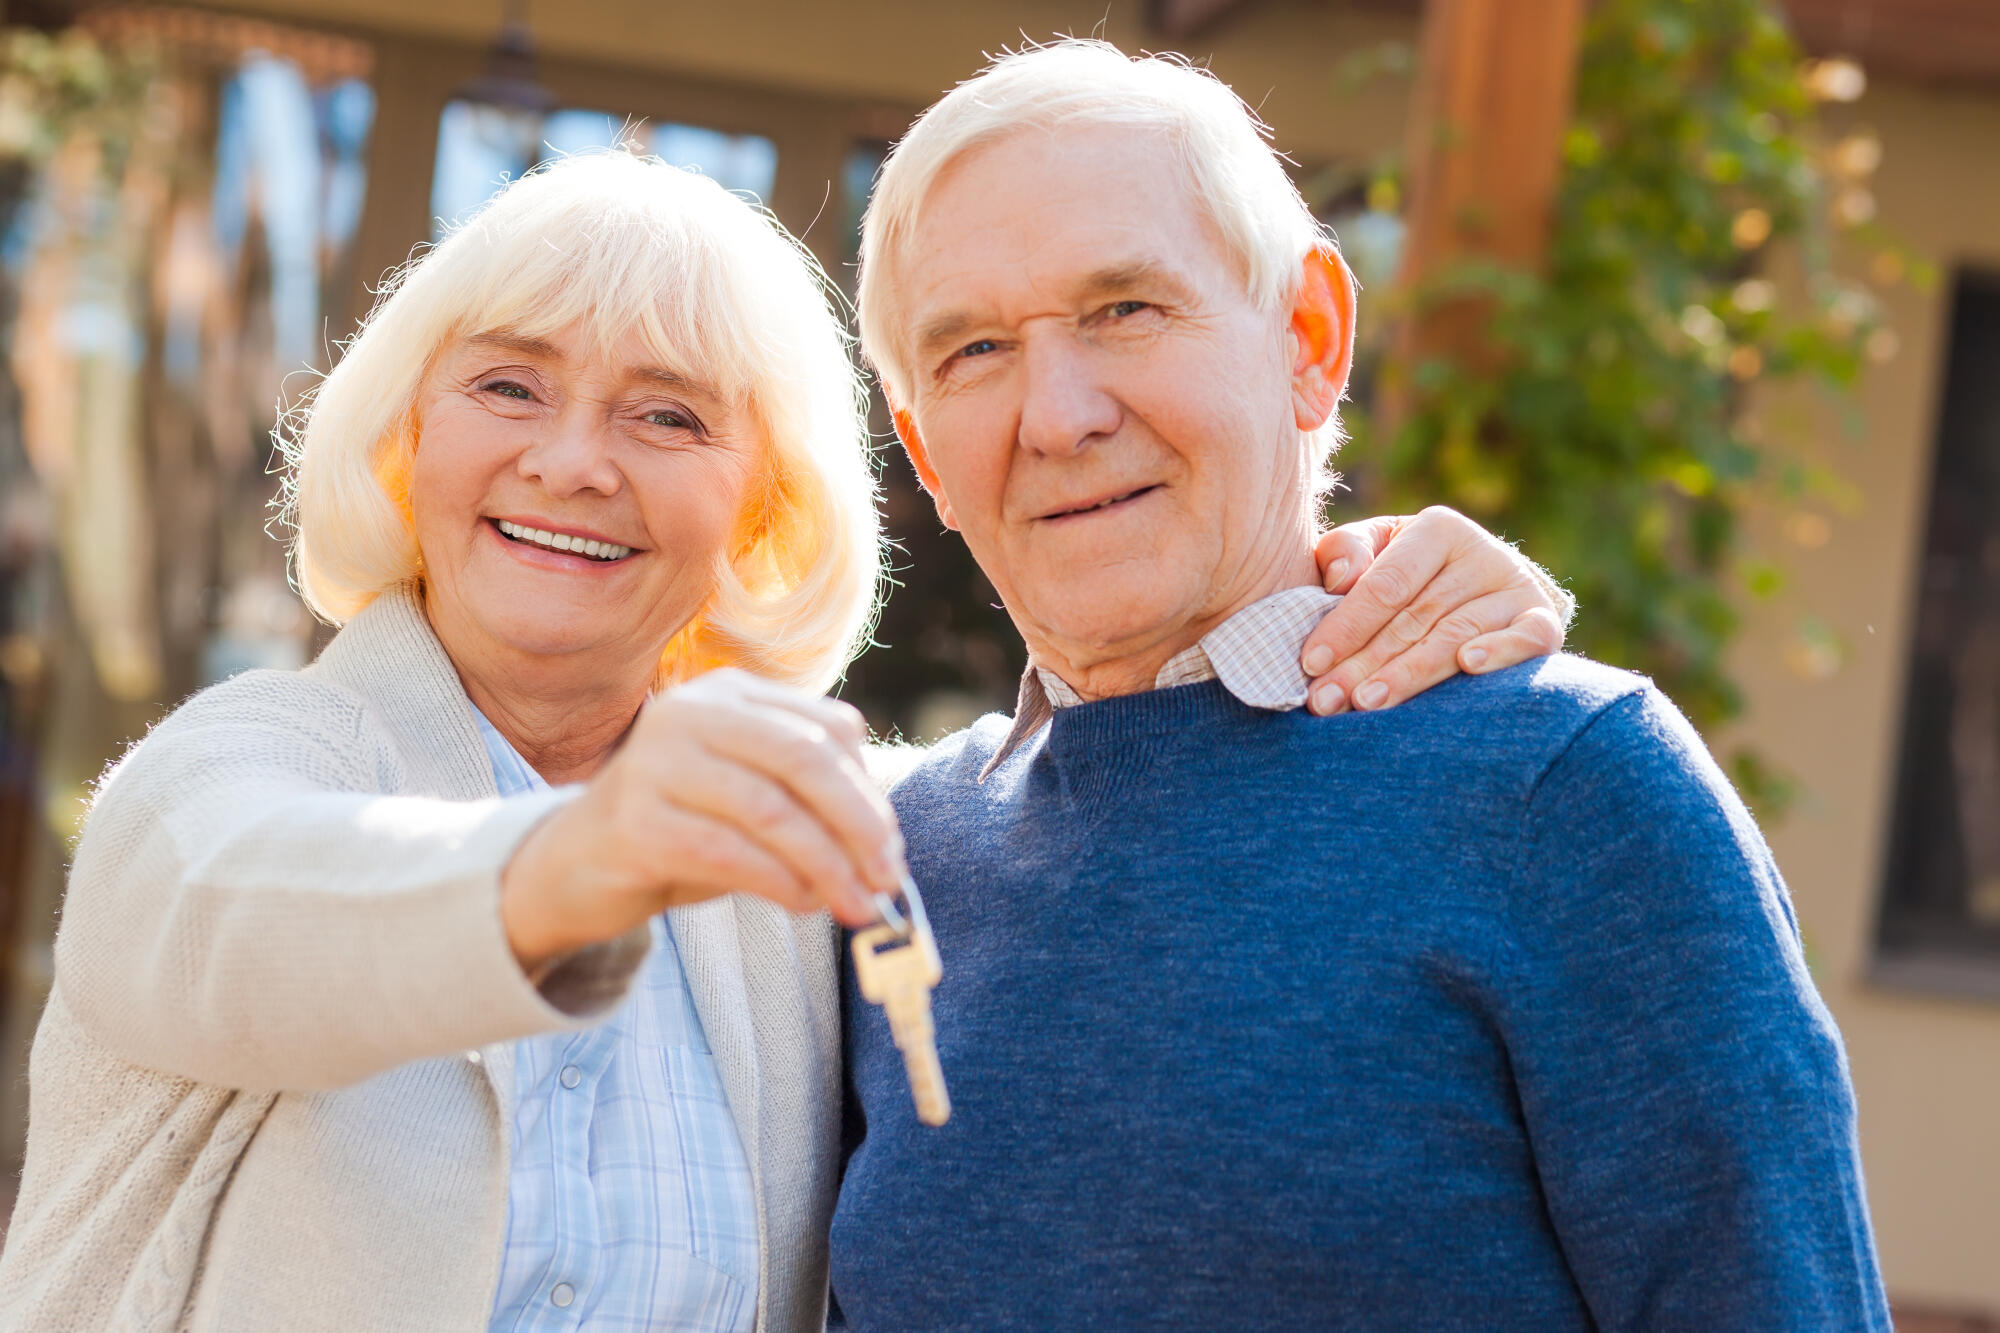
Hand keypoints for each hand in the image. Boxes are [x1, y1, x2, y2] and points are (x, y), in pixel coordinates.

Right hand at [500, 669, 901, 972]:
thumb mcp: (749, 796)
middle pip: (804, 759)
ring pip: (771, 810)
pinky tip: (802, 903)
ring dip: (827, 866)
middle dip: (859, 824)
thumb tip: (885, 849)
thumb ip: (807, 800)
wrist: (576, 866)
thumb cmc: (682, 830)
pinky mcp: (635, 820)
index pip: (826, 728)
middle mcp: (690, 712)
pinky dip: (779, 882)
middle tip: (890, 878)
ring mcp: (655, 762)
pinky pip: (729, 852)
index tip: (893, 847)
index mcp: (730, 694)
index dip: (870, 791)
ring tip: (856, 906)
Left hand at [1300, 506, 1569, 715]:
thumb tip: (1339, 578)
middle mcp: (1482, 552)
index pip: (1384, 585)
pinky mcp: (1543, 622)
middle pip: (1414, 618)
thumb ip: (1344, 552)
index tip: (1310, 663)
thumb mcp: (1374, 549)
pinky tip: (1468, 666)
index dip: (1344, 625)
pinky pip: (1526, 638)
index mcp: (1437, 529)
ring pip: (1455, 636)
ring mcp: (1515, 588)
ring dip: (1410, 674)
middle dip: (1363, 664)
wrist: (1487, 586)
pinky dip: (1499, 651)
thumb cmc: (1409, 572)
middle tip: (1326, 701)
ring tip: (1368, 703)